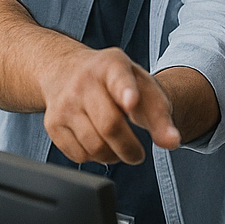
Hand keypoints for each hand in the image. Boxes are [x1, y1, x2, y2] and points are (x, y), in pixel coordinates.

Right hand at [39, 46, 180, 163]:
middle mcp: (84, 81)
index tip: (132, 101)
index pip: (119, 79)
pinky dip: (95, 157)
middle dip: (130, 148)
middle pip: (110, 125)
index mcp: (112, 65)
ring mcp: (64, 102)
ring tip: (120, 147)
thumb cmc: (115, 82)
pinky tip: (99, 143)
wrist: (66, 70)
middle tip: (138, 153)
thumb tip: (172, 142)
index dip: (126, 91)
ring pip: (94, 145)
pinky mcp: (52, 123)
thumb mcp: (143, 86)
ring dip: (114, 156)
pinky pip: (78, 155)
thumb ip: (161, 114)